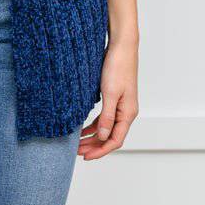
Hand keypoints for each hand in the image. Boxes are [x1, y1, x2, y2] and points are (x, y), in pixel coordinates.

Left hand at [78, 37, 137, 159]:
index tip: (86, 156)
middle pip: (110, 136)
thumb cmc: (117, 67)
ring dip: (92, 137)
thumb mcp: (109, 94)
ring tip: (77, 143)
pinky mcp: (114, 98)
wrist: (121, 47)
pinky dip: (94, 125)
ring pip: (106, 128)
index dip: (101, 151)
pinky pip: (104, 118)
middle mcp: (126, 112)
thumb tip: (103, 136)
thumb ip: (107, 117)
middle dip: (94, 146)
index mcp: (128, 113)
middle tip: (77, 152)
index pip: (115, 140)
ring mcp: (120, 106)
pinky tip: (82, 128)